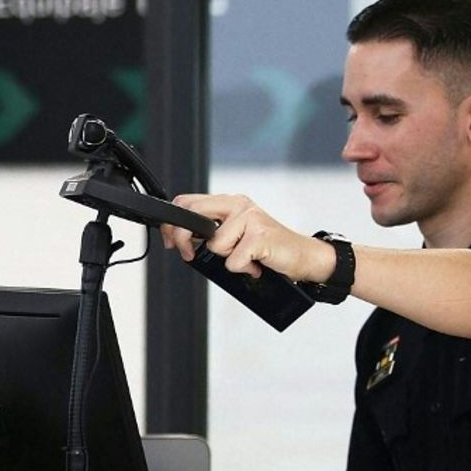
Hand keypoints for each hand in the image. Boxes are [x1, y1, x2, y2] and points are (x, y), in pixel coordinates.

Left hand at [161, 194, 332, 282]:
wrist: (301, 256)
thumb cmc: (266, 249)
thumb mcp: (233, 236)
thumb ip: (210, 232)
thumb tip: (178, 239)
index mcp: (230, 202)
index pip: (188, 202)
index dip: (172, 223)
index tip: (170, 241)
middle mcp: (239, 205)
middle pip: (193, 215)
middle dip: (183, 239)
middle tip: (190, 255)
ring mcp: (250, 218)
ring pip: (214, 245)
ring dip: (227, 259)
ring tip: (246, 257)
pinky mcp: (259, 236)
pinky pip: (233, 260)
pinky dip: (243, 269)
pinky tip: (256, 263)